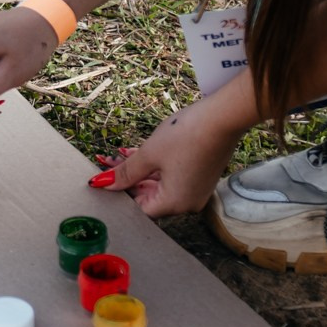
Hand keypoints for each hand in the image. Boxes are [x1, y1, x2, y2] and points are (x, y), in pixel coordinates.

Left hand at [89, 96, 244, 217]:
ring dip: (137, 171)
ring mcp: (195, 190)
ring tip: (116, 154)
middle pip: (147, 198)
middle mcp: (187, 203)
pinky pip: (170, 177)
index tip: (102, 181)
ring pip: (158, 185)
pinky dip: (154, 167)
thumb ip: (125, 172)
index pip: (138, 209)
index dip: (118, 195)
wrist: (223, 116)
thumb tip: (102, 184)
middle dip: (125, 179)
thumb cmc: (186, 136)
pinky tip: (136, 153)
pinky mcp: (200, 176)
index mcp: (174, 204)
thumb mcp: (149, 154)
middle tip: (105, 164)